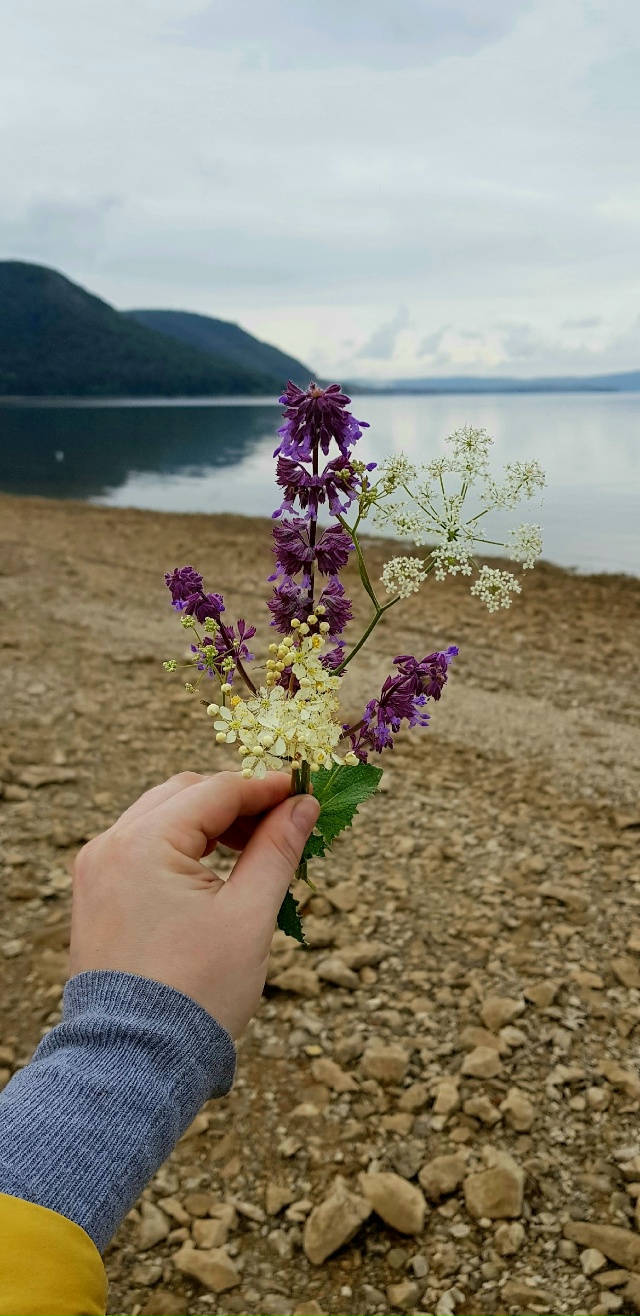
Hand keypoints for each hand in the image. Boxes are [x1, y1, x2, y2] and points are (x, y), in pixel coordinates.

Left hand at [69, 771, 318, 1037]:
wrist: (135, 1062)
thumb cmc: (197, 992)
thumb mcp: (248, 916)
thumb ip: (276, 850)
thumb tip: (304, 805)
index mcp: (143, 843)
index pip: (215, 791)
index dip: (265, 788)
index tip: (305, 791)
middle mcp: (110, 846)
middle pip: (184, 795)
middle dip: (237, 801)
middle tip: (284, 821)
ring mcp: (96, 870)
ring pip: (162, 818)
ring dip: (210, 823)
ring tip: (256, 848)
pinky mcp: (96, 895)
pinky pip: (143, 848)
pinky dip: (182, 847)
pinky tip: (216, 870)